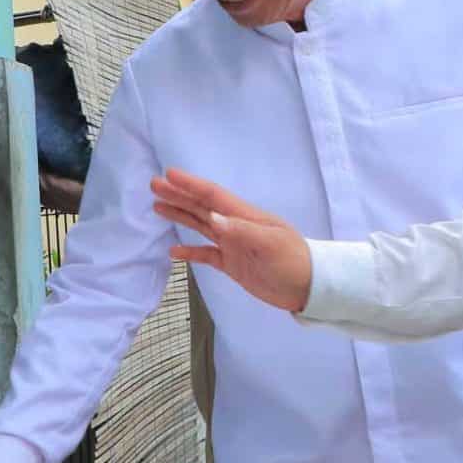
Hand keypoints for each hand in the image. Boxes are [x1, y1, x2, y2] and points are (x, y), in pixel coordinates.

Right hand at [150, 170, 312, 312]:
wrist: (308, 288)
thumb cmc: (293, 261)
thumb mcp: (270, 244)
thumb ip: (241, 231)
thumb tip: (212, 218)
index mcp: (245, 216)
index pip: (213, 196)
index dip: (191, 185)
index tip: (169, 174)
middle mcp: (235, 226)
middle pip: (202, 207)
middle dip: (178, 195)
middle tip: (154, 185)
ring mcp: (233, 245)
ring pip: (201, 226)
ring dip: (180, 215)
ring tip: (158, 206)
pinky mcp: (233, 264)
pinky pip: (206, 255)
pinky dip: (190, 252)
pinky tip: (174, 251)